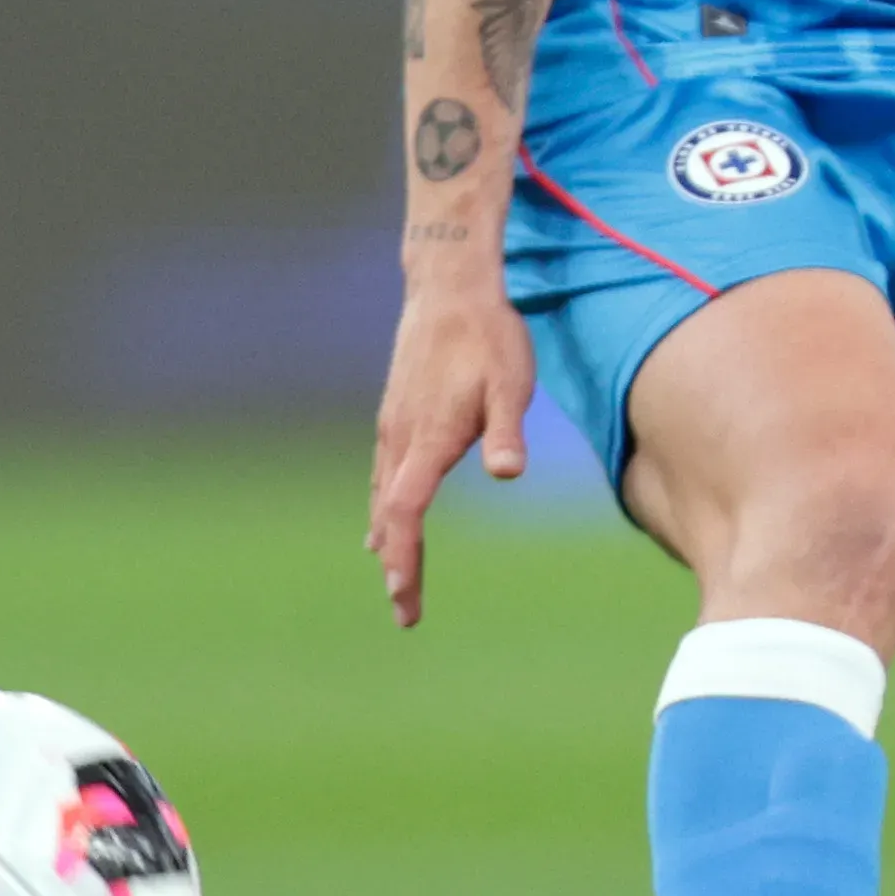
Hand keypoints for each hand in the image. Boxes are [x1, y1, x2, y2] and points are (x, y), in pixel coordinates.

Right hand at [369, 264, 537, 627]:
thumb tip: (508, 473)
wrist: (449, 285)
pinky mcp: (396, 411)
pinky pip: (384, 472)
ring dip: (388, 538)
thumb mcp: (511, 383)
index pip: (404, 514)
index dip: (403, 558)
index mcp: (426, 440)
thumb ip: (507, 431)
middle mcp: (400, 438)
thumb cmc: (489, 336)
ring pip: (383, 495)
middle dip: (396, 564)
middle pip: (389, 515)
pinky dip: (384, 505)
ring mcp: (393, 425)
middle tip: (406, 610)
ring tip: (395, 574)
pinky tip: (386, 516)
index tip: (404, 598)